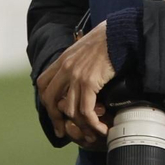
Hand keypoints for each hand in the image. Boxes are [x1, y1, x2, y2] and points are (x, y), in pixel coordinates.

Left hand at [35, 21, 114, 147]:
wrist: (121, 32)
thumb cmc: (109, 38)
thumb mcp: (86, 47)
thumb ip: (79, 60)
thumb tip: (82, 70)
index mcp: (64, 59)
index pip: (43, 84)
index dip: (46, 101)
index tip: (54, 113)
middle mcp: (66, 67)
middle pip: (50, 99)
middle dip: (55, 118)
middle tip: (64, 131)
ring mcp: (76, 75)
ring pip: (69, 109)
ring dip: (80, 125)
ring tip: (89, 132)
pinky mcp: (89, 82)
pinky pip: (85, 110)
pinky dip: (91, 123)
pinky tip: (100, 128)